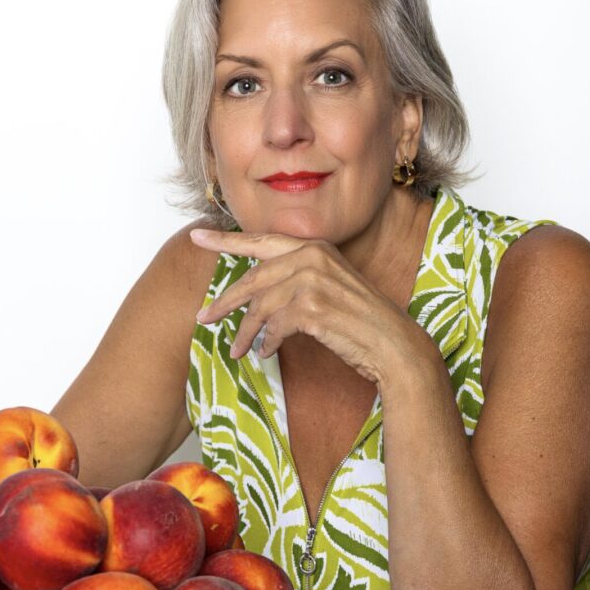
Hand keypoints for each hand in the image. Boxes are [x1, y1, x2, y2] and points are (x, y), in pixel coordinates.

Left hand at [190, 229, 430, 385]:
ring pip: (260, 307)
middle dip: (225, 301)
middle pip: (253, 278)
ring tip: (235, 351)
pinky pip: (274, 327)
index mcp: (314, 247)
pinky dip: (267, 343)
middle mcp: (312, 257)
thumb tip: (256, 294)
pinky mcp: (313, 308)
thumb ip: (296, 280)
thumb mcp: (328, 288)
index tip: (196, 236)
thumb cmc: (360, 322)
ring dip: (245, 333)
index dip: (225, 240)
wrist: (393, 345)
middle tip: (203, 318)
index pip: (260, 241)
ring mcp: (313, 281)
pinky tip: (266, 354)